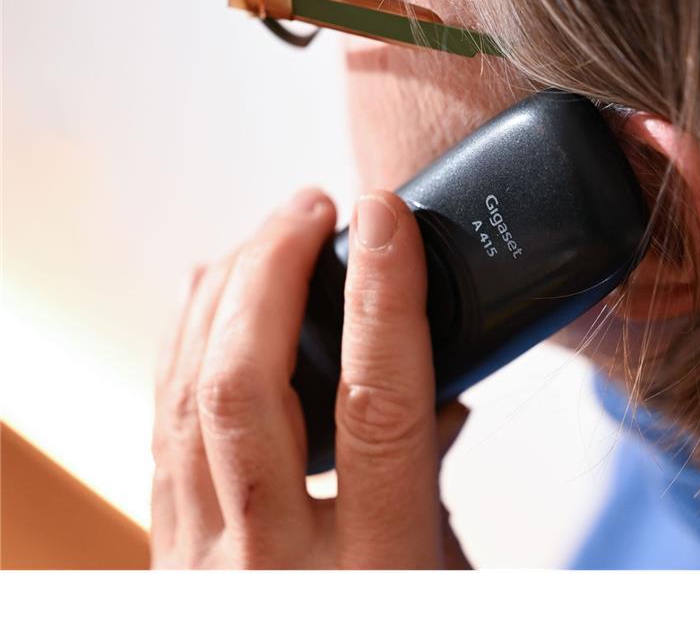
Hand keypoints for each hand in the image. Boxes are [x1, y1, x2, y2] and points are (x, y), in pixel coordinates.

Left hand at [150, 187, 469, 567]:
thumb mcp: (446, 577)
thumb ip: (435, 485)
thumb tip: (439, 393)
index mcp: (375, 567)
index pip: (376, 404)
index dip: (383, 297)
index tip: (386, 220)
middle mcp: (274, 562)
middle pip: (245, 383)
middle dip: (274, 270)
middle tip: (312, 210)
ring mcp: (204, 561)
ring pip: (188, 396)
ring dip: (226, 295)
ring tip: (268, 237)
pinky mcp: (170, 555)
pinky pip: (166, 428)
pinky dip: (187, 346)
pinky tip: (209, 305)